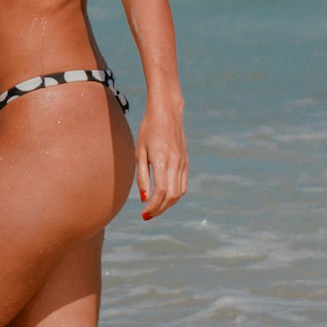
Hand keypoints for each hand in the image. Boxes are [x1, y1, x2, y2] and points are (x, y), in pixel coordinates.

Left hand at [136, 97, 187, 220]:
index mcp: (162, 160)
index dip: (153, 206)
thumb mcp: (139, 151)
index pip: (160, 192)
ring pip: (179, 192)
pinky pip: (183, 184)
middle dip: (160, 209)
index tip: (143, 214)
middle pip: (171, 196)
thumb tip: (145, 198)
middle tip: (148, 215)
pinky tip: (165, 197)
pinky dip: (175, 195)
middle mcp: (176, 163)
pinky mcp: (186, 161)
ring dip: (168, 204)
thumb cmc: (148, 129)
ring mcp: (183, 163)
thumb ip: (142, 176)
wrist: (167, 111)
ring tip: (155, 208)